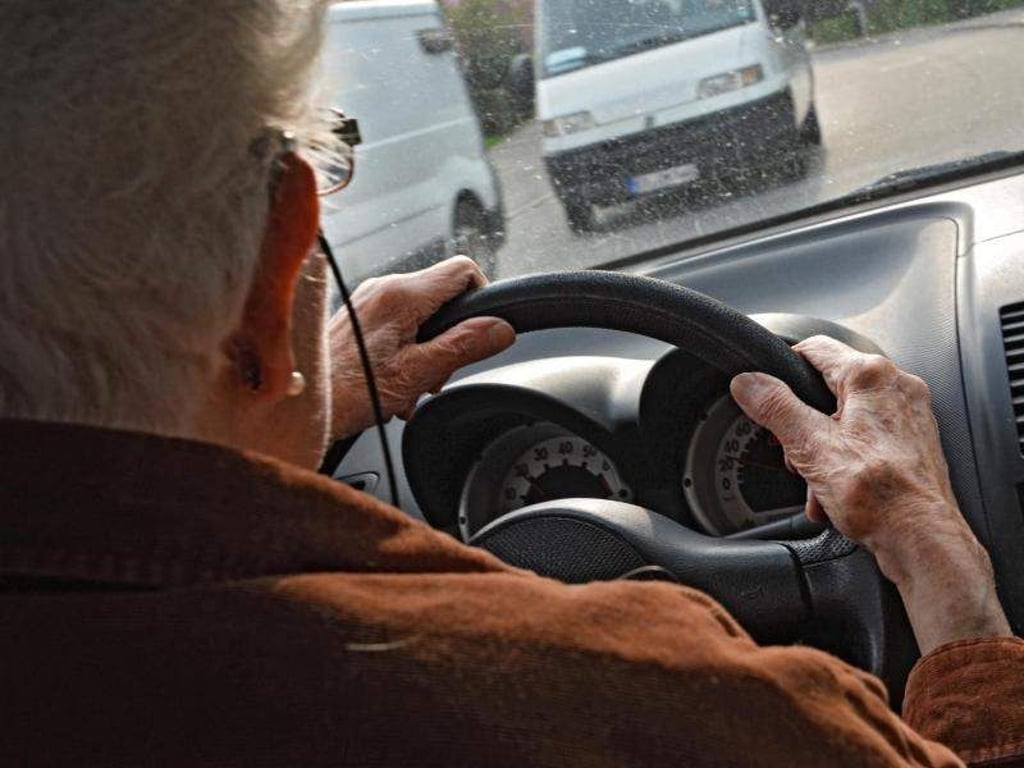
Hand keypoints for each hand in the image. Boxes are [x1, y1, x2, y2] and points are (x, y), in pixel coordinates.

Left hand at [329, 257, 514, 438]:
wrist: (299, 404)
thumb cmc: (347, 392)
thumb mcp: (417, 373)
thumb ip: (464, 346)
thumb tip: (501, 329)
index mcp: (401, 295)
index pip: (464, 270)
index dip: (482, 298)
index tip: (479, 332)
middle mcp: (383, 287)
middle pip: (444, 296)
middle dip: (451, 337)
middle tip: (435, 375)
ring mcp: (369, 300)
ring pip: (423, 314)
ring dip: (427, 351)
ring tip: (410, 386)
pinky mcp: (360, 315)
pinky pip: (400, 324)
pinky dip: (407, 351)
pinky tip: (394, 383)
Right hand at [730, 335, 1010, 653]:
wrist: (923, 540)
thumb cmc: (881, 496)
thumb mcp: (810, 446)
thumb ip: (775, 408)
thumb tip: (748, 382)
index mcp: (872, 376)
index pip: (814, 348)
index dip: (781, 369)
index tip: (764, 392)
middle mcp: (898, 387)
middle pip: (828, 389)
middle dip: (803, 424)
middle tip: (794, 452)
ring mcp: (910, 415)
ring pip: (846, 418)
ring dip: (822, 449)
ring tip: (818, 482)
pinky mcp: (913, 443)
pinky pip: (866, 440)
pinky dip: (846, 461)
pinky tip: (837, 491)